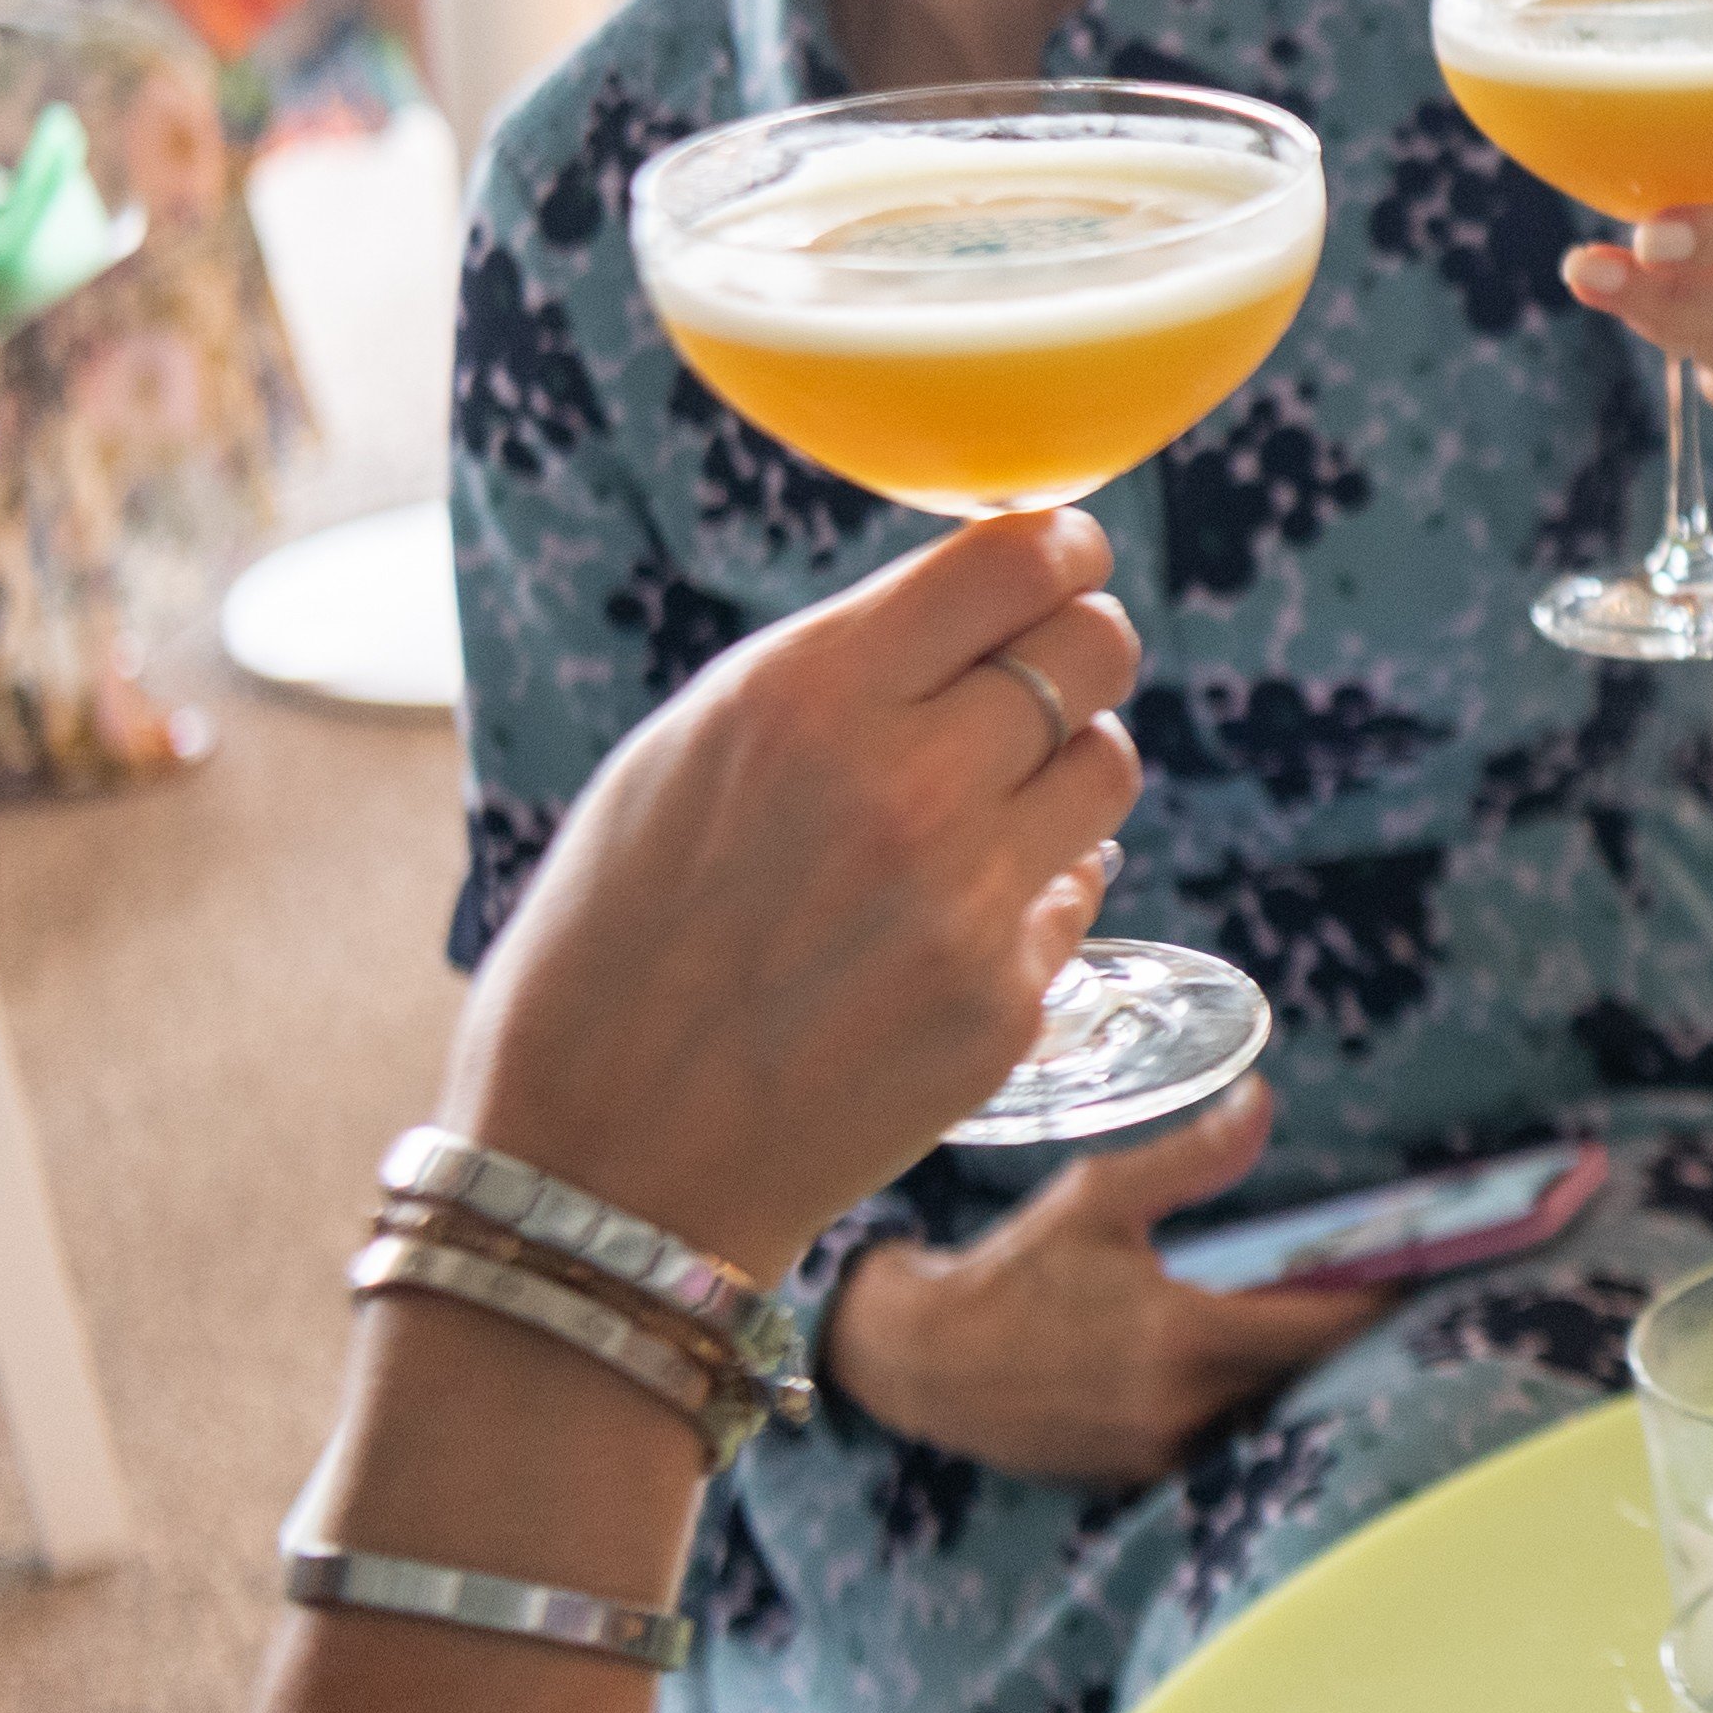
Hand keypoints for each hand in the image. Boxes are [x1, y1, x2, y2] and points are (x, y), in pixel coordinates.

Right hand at [446, 511, 1149, 1283]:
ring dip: (1066, 764)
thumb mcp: (686, 754)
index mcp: (805, 697)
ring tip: (986, 799)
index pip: (1016, 558)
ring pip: (1111, 763)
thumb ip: (840, 667)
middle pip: (1094, 647)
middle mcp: (903, 786)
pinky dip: (1035, 885)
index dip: (1058, 546)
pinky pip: (1079, 889)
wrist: (601, 1166)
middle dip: (1074, 646)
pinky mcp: (1007, 1003)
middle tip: (1031, 678)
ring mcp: (966, 901)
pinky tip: (951, 914)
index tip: (1060, 557)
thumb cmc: (619, 940)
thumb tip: (988, 599)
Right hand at [822, 1083, 1394, 1488]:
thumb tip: (1264, 1102)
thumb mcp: (1099, 1196)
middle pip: (1305, 1374)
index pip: (1318, 1328)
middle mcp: (1179, 1409)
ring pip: (1265, 1408)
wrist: (919, 1363)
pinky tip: (1258, 1357)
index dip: (1380, 1300)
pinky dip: (1247, 1396)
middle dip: (1350, 1331)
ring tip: (1336, 1314)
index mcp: (1180, 1338)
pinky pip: (1221, 1433)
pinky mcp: (1136, 1474)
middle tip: (1395, 1284)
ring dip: (1298, 1367)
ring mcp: (1159, 1451)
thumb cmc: (1011, 1272)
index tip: (1429, 1267)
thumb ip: (1193, 1159)